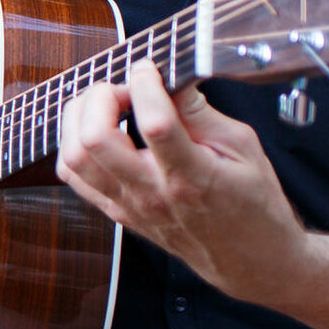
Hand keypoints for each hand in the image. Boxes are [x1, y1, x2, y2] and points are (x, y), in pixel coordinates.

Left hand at [57, 58, 308, 301]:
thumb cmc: (253, 203)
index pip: (153, 123)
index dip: (145, 84)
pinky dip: (74, 144)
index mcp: (192, 176)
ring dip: (80, 118)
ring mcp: (130, 206)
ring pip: (74, 157)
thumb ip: (201, 113)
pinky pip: (74, 176)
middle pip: (95, 139)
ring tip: (107, 106)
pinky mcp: (118, 213)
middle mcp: (152, 194)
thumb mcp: (243, 148)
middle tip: (124, 89)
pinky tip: (97, 130)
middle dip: (100, 97)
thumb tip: (170, 77)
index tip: (149, 68)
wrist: (250, 261)